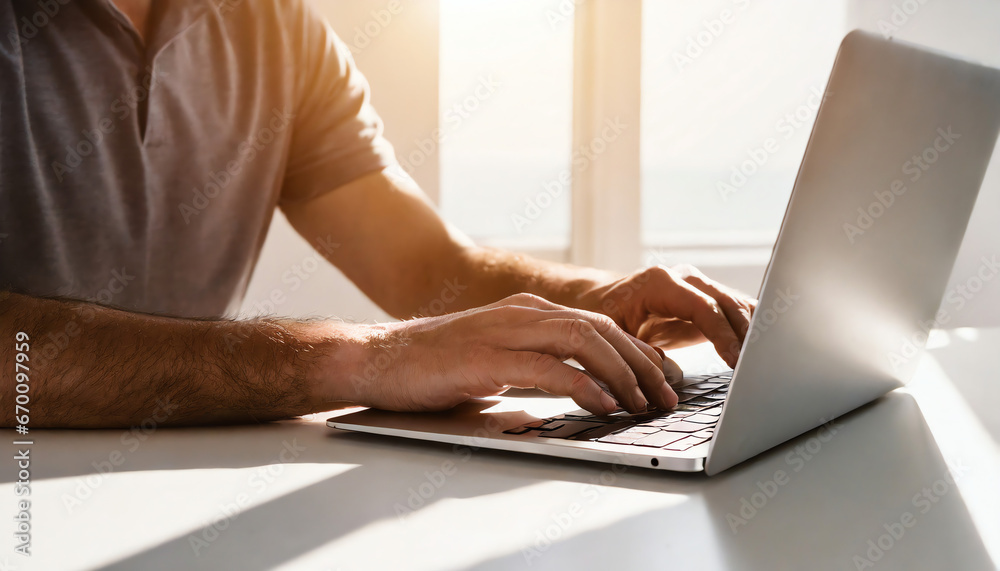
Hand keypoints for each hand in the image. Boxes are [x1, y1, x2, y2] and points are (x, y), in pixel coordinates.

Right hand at [340, 293, 679, 414]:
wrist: (377, 357)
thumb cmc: (436, 365)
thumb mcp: (497, 359)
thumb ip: (536, 367)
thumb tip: (579, 392)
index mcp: (528, 312)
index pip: (599, 326)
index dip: (638, 353)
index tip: (665, 379)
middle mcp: (522, 314)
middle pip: (600, 329)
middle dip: (642, 364)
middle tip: (667, 396)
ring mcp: (502, 331)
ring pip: (581, 340)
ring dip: (620, 373)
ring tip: (644, 402)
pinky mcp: (483, 357)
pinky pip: (545, 367)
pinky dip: (579, 384)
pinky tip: (601, 403)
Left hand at [580, 264, 756, 367]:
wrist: (605, 298)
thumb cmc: (607, 315)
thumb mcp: (613, 334)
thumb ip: (637, 351)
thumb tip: (668, 375)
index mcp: (661, 283)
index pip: (703, 307)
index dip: (723, 335)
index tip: (737, 360)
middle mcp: (685, 278)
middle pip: (727, 304)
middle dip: (746, 336)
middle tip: (759, 366)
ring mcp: (700, 285)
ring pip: (738, 305)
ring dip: (754, 332)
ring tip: (768, 360)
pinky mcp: (709, 298)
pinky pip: (737, 310)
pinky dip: (751, 328)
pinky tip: (764, 348)